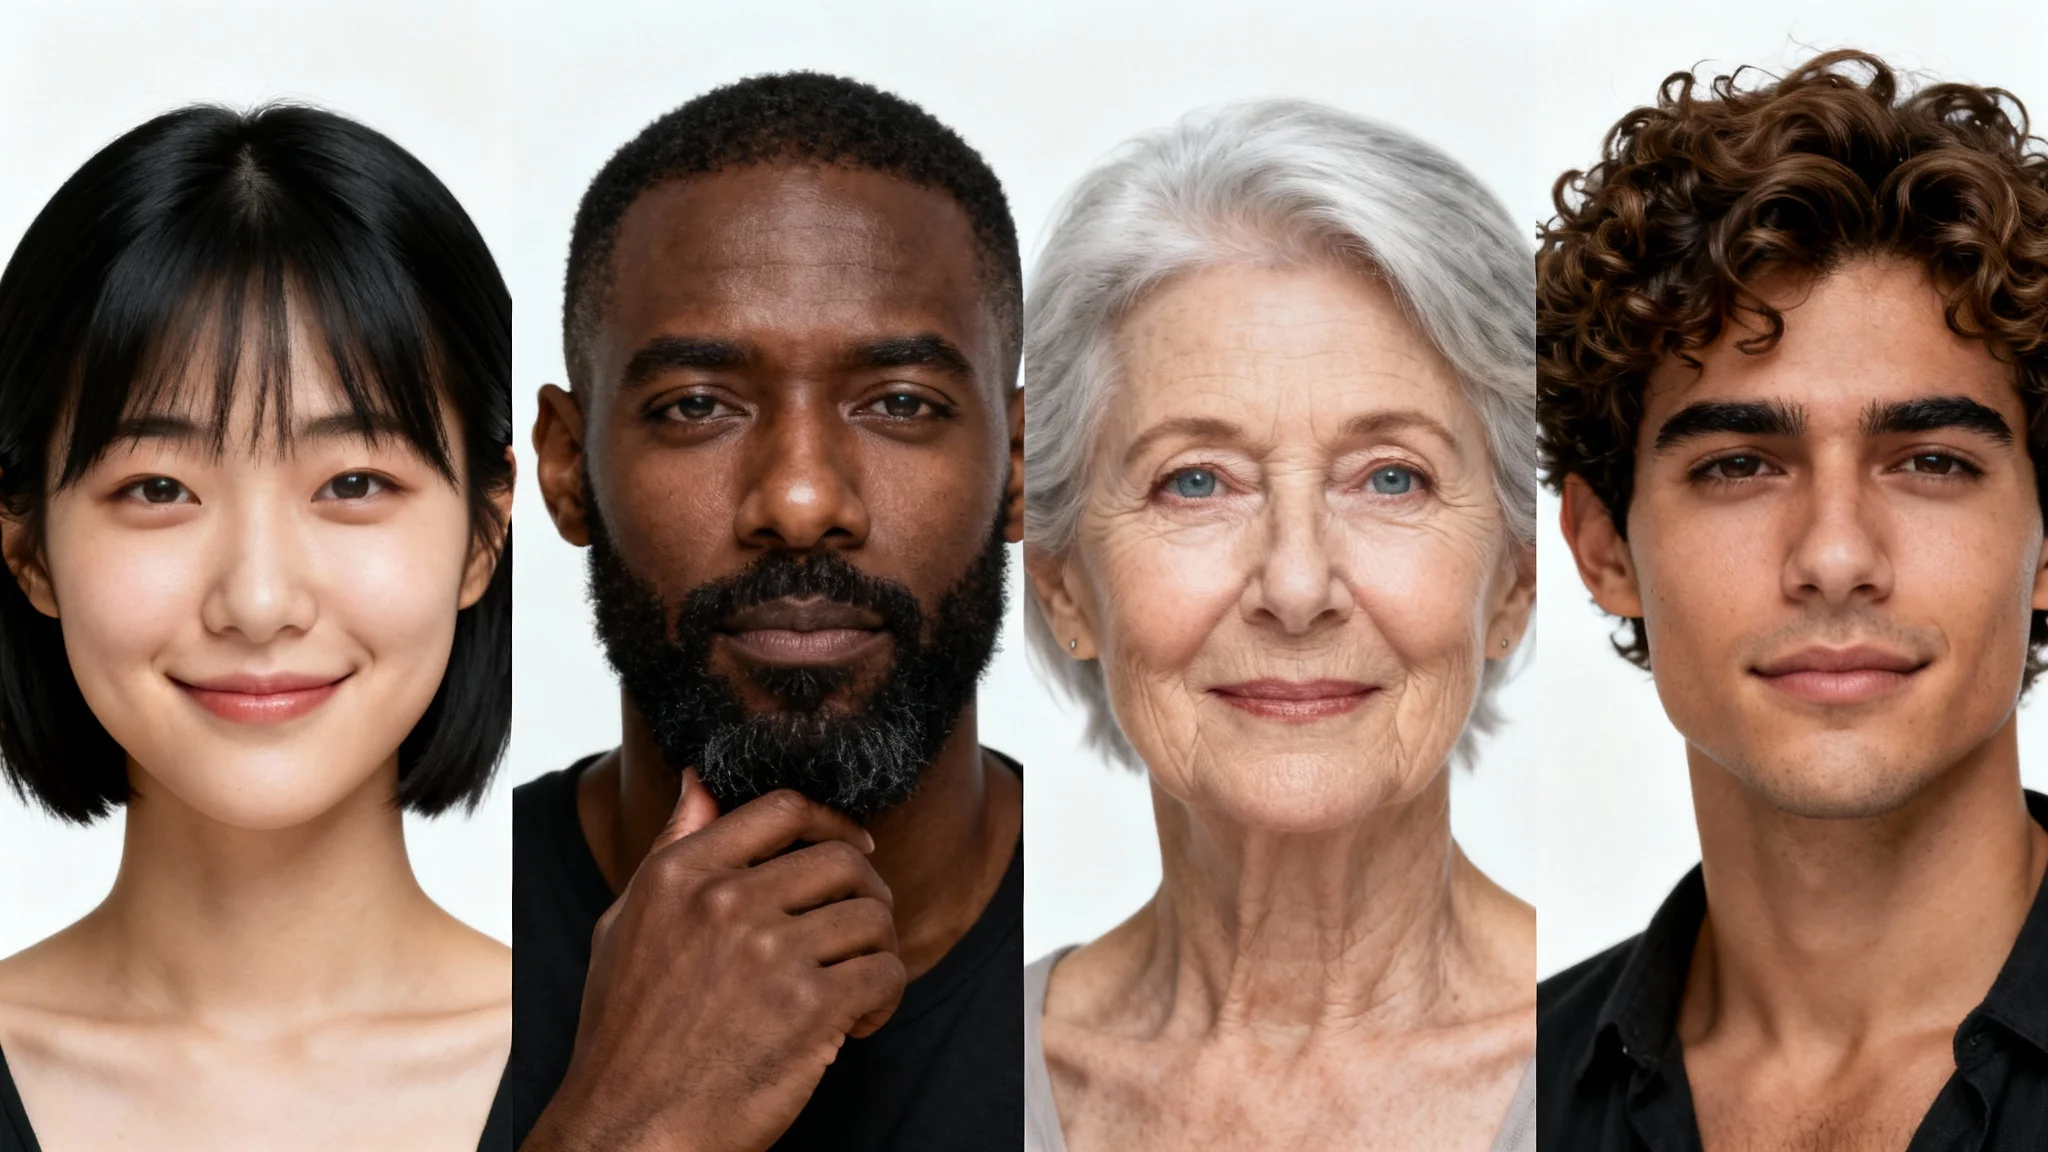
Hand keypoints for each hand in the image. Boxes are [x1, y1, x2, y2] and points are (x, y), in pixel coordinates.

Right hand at [520, 772, 905, 1151]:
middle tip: (860, 930)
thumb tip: (698, 783)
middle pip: (842, 859)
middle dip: (866, 893)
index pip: (782, 809)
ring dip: (878, 950)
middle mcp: (725, 903)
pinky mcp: (809, 1007)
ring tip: (855, 984)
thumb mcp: (627, 924)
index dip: (832, 822)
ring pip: (872, 916)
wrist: (630, 1129)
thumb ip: (671, 848)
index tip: (854, 847)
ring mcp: (769, 954)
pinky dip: (885, 999)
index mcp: (679, 876)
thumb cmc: (626, 1035)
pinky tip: (858, 1022)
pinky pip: (886, 973)